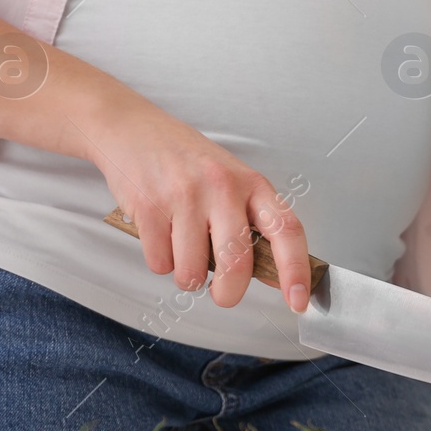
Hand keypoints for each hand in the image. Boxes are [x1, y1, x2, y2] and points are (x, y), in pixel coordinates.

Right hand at [82, 96, 312, 312]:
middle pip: (237, 262)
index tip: (298, 301)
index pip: (287, 231)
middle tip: (223, 295)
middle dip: (229, 293)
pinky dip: (161, 262)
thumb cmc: (189, 162)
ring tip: (183, 251)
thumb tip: (275, 276)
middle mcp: (223, 187)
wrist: (133, 129)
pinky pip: (160, 263)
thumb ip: (254, 224)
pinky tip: (161, 236)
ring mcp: (184, 196)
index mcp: (253, 184)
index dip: (296, 271)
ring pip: (192, 272)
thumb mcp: (233, 182)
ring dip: (187, 276)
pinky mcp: (148, 206)